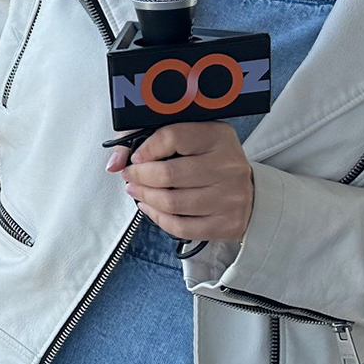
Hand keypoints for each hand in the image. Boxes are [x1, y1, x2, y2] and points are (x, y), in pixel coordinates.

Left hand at [107, 121, 254, 243]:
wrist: (250, 191)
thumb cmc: (209, 160)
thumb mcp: (188, 138)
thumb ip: (145, 140)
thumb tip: (114, 163)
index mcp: (217, 137)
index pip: (174, 136)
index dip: (146, 148)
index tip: (136, 157)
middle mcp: (228, 166)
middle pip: (168, 174)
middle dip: (139, 177)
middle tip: (129, 176)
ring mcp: (230, 197)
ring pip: (172, 203)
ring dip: (145, 198)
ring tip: (136, 191)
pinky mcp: (227, 223)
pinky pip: (181, 227)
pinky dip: (158, 219)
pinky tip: (150, 208)